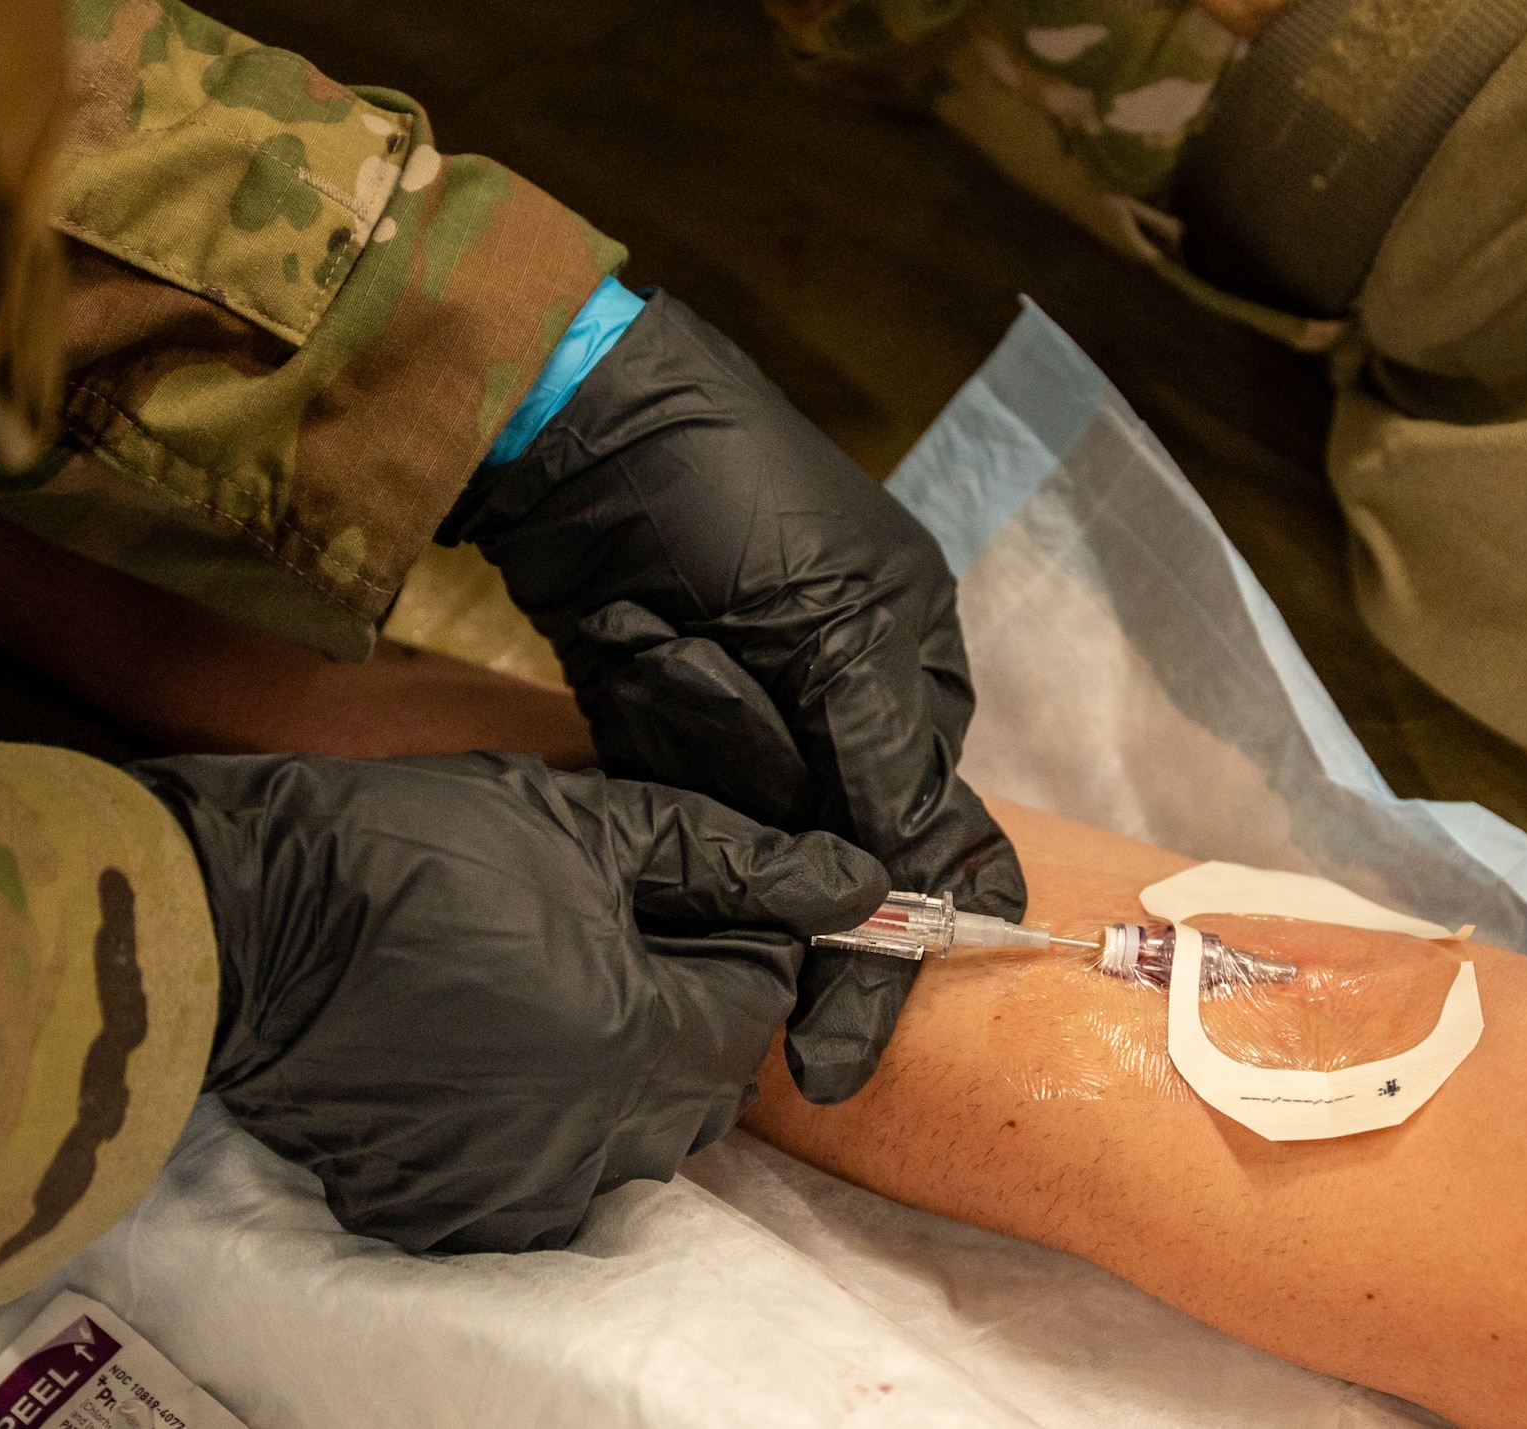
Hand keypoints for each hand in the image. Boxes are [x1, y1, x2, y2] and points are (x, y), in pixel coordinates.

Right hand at [128, 751, 884, 1252]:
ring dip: (621, 1072)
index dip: (734, 939)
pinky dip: (542, 1125)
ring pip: (632, 1142)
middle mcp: (592, 1137)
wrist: (246, 917)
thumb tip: (856, 881)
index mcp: (637, 1036)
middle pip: (708, 1087)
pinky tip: (489, 1053)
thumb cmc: (413, 848)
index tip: (679, 902)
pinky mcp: (450, 1209)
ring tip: (546, 990)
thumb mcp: (583, 821)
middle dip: (689, 1011)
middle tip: (610, 939)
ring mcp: (517, 1187)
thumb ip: (730, 857)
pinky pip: (546, 1179)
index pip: (757, 1004)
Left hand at [440, 291, 1026, 1102]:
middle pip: (836, 856)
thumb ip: (881, 760)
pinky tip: (639, 641)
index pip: (939, 849)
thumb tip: (908, 883)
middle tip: (734, 871)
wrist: (587, 429)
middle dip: (782, 844)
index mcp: (915, 684)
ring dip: (704, 733)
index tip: (840, 1044)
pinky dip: (660, 723)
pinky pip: (675, 793)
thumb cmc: (742, 500)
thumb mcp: (840, 619)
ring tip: (664, 633)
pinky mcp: (663, 733)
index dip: (903, 949)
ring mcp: (750, 731)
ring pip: (746, 826)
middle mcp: (842, 719)